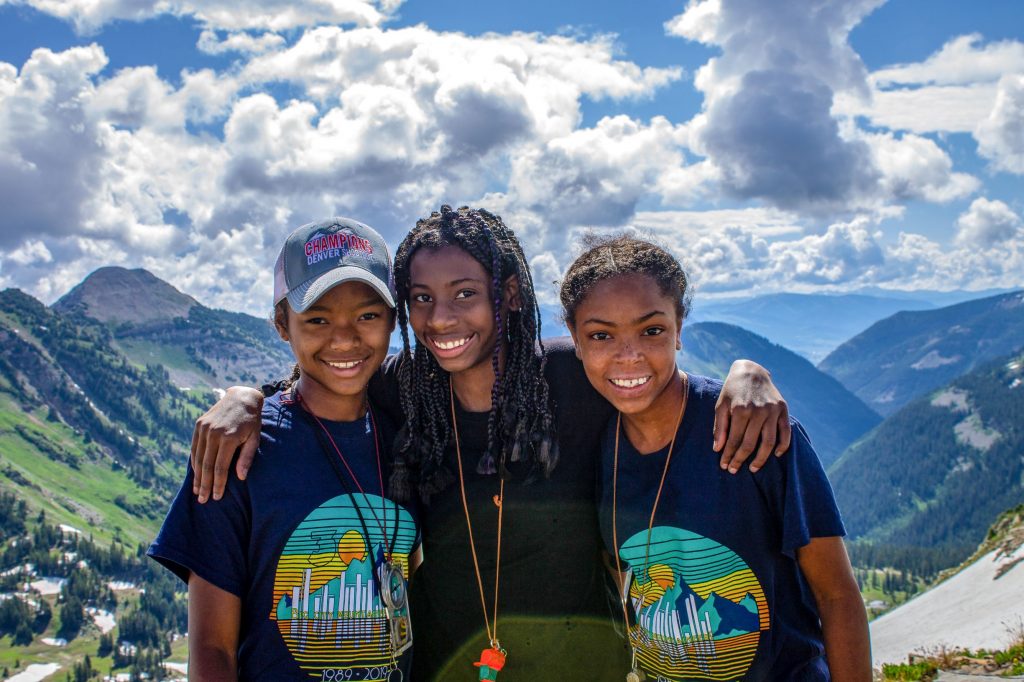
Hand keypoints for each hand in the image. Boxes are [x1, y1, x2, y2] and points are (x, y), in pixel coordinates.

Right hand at [190, 386, 263, 502]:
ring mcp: (204, 428)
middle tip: (203, 500)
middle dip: (204, 485)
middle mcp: (214, 433)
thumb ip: (246, 457)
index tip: (216, 497)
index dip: (217, 484)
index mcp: (228, 438)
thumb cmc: (252, 422)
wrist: (241, 397)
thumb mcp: (254, 438)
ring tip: (197, 491)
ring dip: (197, 476)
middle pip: (206, 465)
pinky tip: (196, 474)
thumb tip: (240, 477)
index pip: (220, 467)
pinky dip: (194, 462)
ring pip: (198, 457)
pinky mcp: (199, 425)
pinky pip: (194, 447)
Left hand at [714, 359, 790, 473]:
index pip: (734, 440)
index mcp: (740, 410)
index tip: (724, 466)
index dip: (728, 455)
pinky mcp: (783, 409)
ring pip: (769, 442)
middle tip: (734, 470)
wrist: (751, 371)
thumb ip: (719, 427)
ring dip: (761, 459)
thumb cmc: (732, 391)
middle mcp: (758, 411)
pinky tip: (775, 455)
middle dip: (740, 459)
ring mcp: (772, 410)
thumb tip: (718, 448)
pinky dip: (783, 446)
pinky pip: (786, 432)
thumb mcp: (721, 405)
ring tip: (753, 468)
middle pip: (750, 444)